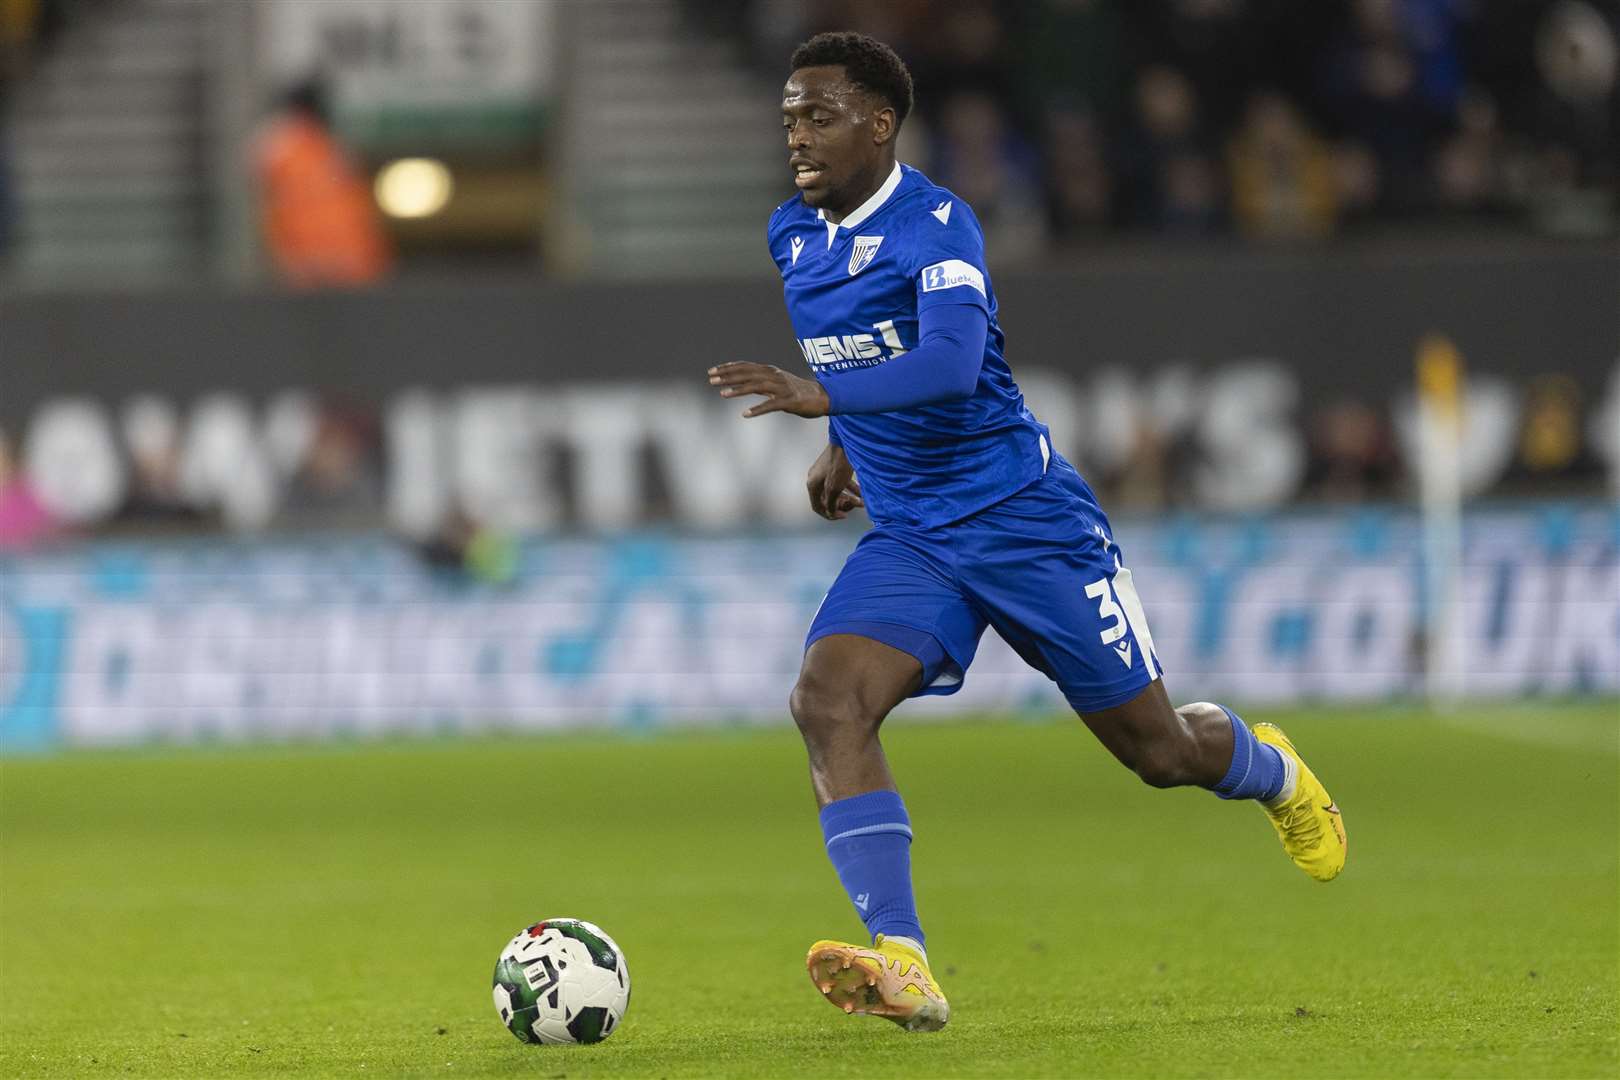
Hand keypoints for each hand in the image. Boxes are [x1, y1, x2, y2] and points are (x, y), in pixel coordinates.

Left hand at [708, 362, 829, 417]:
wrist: (823, 397)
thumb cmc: (797, 392)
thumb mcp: (776, 384)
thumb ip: (759, 382)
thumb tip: (740, 383)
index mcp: (770, 371)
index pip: (745, 366)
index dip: (728, 368)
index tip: (712, 371)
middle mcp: (774, 376)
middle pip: (747, 374)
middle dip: (728, 376)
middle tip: (711, 380)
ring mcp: (782, 388)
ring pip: (757, 386)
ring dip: (738, 390)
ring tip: (723, 394)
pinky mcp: (789, 401)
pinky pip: (771, 405)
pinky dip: (758, 409)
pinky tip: (745, 414)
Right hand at [806, 443, 863, 519]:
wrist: (845, 443)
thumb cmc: (837, 463)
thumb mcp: (833, 488)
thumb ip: (831, 503)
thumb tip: (830, 512)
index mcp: (812, 485)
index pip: (817, 506)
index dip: (829, 514)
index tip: (842, 515)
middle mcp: (817, 480)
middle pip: (828, 500)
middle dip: (842, 505)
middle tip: (853, 506)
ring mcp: (827, 474)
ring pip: (837, 492)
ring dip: (849, 498)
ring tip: (861, 501)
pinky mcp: (836, 469)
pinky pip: (843, 483)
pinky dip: (852, 489)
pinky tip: (862, 493)